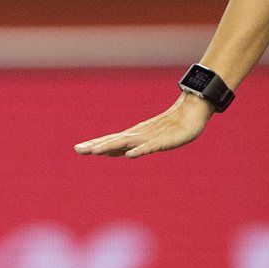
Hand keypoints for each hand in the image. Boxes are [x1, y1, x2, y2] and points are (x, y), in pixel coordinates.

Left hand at [73, 93, 212, 158]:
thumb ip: (132, 146)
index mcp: (133, 136)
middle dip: (95, 145)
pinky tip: (130, 155)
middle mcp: (137, 135)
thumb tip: (117, 153)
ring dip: (110, 147)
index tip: (77, 148)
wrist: (191, 112)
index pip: (109, 141)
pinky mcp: (162, 141)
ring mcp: (149, 137)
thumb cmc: (170, 126)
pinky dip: (139, 151)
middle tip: (78, 149)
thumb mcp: (148, 139)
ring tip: (95, 151)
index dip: (94, 144)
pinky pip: (149, 147)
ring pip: (126, 143)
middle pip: (113, 141)